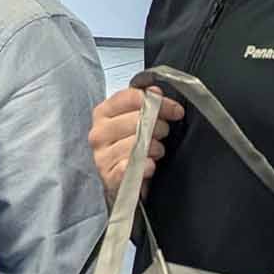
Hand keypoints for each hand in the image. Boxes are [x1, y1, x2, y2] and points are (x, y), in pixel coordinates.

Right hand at [89, 87, 184, 205]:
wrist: (122, 182)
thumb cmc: (129, 147)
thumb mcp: (136, 121)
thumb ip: (145, 103)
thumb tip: (155, 91)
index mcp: (103, 113)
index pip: (131, 97)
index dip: (159, 102)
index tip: (174, 110)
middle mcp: (98, 132)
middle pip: (138, 119)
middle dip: (159, 127)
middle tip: (162, 134)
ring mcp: (102, 155)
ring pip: (138, 143)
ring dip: (155, 148)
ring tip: (156, 151)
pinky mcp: (109, 176)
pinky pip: (134, 166)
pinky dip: (146, 166)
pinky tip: (150, 165)